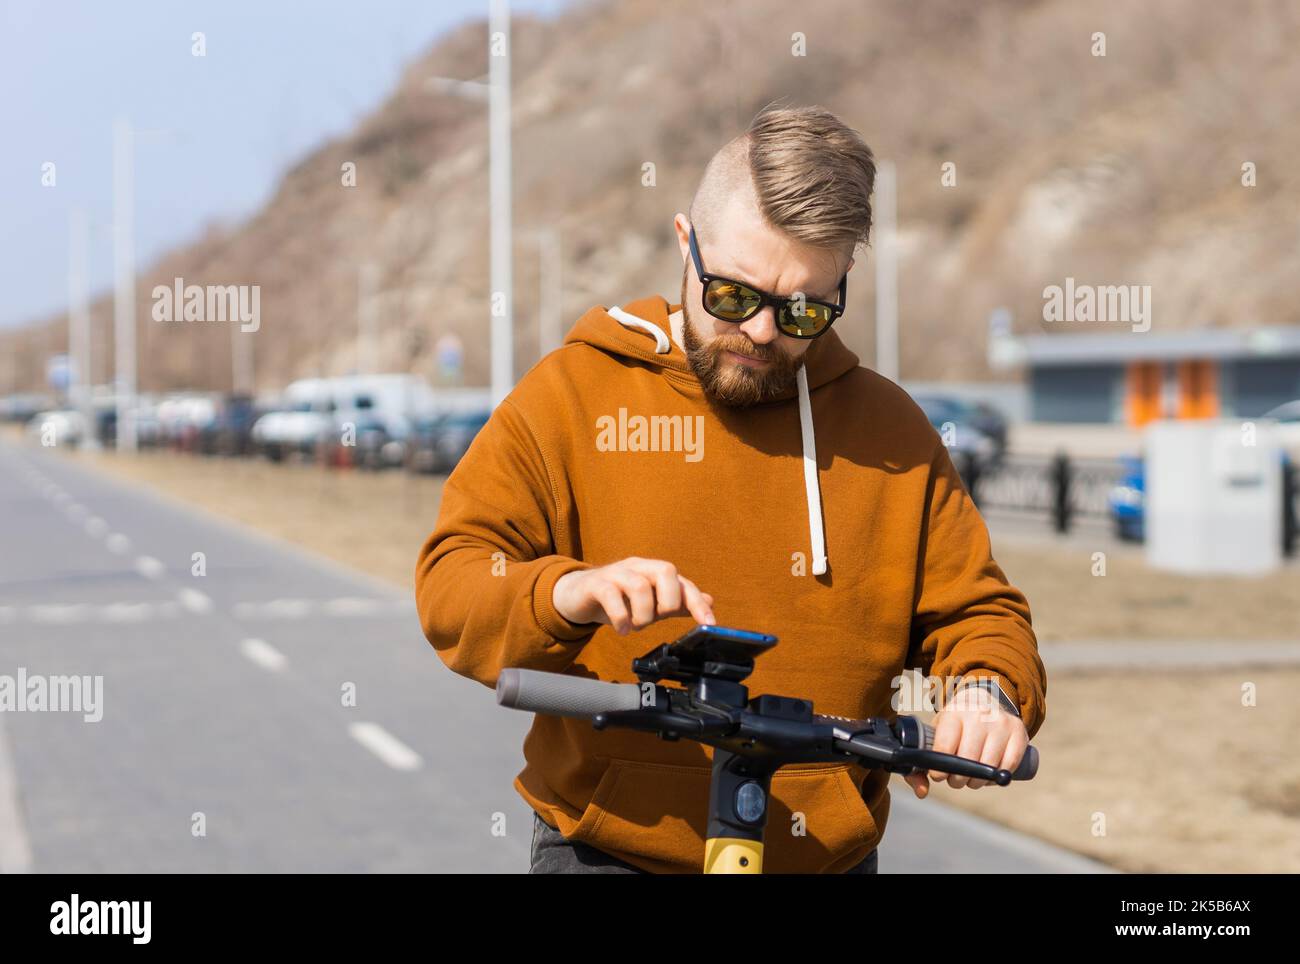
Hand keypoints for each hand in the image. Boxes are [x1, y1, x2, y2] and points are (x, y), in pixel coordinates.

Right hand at [551, 557, 715, 634]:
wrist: (578, 595)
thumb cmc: (618, 598)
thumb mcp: (650, 602)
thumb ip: (678, 601)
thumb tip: (709, 602)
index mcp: (655, 572)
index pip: (683, 583)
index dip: (697, 603)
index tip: (708, 624)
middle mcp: (639, 567)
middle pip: (666, 570)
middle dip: (668, 601)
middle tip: (658, 619)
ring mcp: (617, 573)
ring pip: (639, 585)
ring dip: (643, 614)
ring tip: (637, 627)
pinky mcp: (596, 583)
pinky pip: (610, 594)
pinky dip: (620, 616)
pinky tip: (622, 629)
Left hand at [903, 685, 1028, 797]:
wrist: (983, 699)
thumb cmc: (955, 724)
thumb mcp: (936, 732)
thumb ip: (923, 763)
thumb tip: (922, 792)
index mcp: (954, 712)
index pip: (945, 746)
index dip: (940, 769)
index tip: (938, 775)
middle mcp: (979, 714)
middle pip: (968, 759)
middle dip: (958, 779)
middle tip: (955, 780)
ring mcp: (1001, 722)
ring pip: (989, 765)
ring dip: (977, 781)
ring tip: (970, 778)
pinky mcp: (1019, 731)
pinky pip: (1009, 764)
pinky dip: (998, 776)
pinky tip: (989, 773)